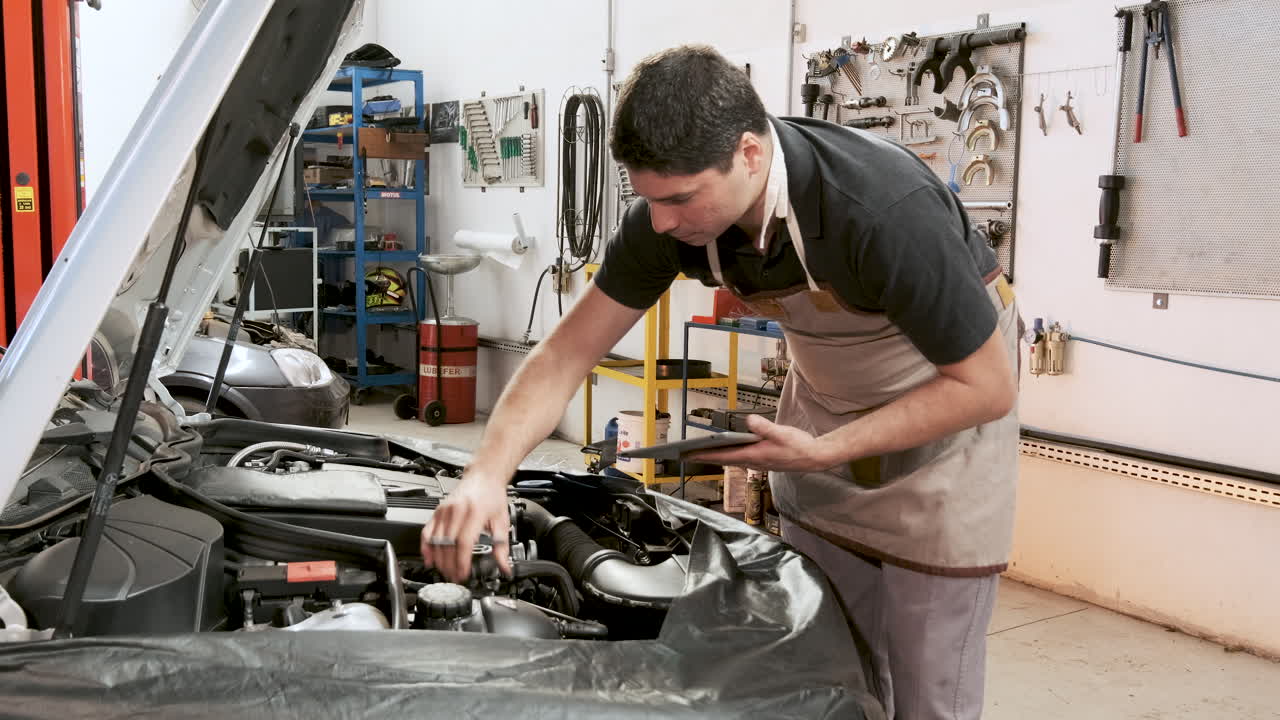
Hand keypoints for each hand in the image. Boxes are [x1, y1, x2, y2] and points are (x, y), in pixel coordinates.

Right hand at [419, 471, 511, 581]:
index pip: (464, 542)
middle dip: (450, 565)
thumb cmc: (492, 496)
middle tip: (454, 577)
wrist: (483, 476)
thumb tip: (505, 566)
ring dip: (439, 560)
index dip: (461, 561)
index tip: (463, 573)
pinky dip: (426, 547)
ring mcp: (445, 511)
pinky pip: (427, 531)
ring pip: (436, 540)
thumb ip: (502, 546)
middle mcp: (457, 511)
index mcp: (475, 513)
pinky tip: (429, 558)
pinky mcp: (438, 511)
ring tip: (445, 572)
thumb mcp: (502, 521)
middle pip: (448, 544)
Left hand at [689, 414, 836, 472]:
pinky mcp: (761, 459)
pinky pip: (739, 457)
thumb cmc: (799, 446)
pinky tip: (724, 448)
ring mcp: (756, 461)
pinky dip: (728, 453)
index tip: (689, 455)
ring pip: (730, 459)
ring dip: (715, 455)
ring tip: (700, 451)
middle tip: (686, 454)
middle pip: (723, 459)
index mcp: (754, 456)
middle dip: (704, 456)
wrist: (814, 457)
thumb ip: (765, 427)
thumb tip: (750, 420)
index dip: (705, 455)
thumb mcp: (783, 433)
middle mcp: (753, 461)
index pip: (723, 456)